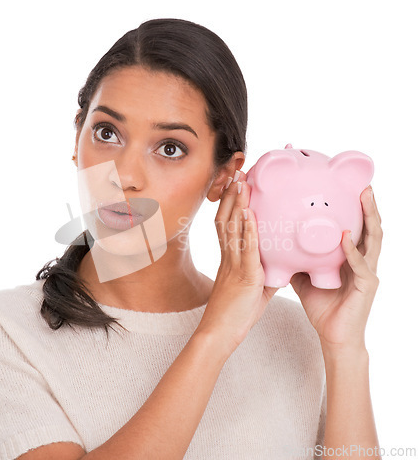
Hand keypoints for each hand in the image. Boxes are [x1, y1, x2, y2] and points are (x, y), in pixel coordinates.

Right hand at [196, 170, 278, 355]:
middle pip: (225, 218)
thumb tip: (283, 262)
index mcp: (230, 258)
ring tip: (242, 182)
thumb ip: (267, 271)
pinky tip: (248, 212)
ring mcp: (234, 265)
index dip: (230, 202)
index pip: (227, 224)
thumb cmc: (235, 311)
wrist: (220, 332)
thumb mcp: (254, 287)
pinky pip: (245, 248)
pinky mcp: (243, 276)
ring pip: (232, 228)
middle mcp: (229, 257)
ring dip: (236, 203)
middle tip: (238, 172)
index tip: (237, 183)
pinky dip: (246, 228)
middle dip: (230, 194)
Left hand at [290, 186, 382, 353]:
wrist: (332, 335)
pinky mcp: (366, 286)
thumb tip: (279, 241)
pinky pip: (360, 265)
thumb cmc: (322, 305)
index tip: (349, 187)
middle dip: (368, 205)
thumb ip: (298, 258)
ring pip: (373, 240)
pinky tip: (346, 237)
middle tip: (363, 185)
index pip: (356, 226)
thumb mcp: (305, 275)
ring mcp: (367, 272)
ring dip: (370, 218)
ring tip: (364, 197)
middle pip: (370, 227)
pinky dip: (352, 250)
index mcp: (350, 256)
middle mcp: (362, 260)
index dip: (354, 208)